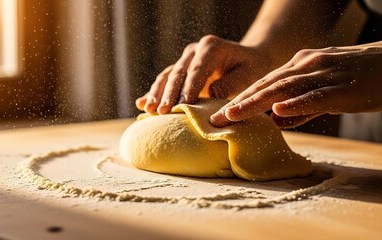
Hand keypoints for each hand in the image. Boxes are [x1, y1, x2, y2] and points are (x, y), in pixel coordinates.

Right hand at [136, 35, 271, 113]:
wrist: (249, 59)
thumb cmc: (251, 68)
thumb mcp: (248, 75)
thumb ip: (230, 84)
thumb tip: (210, 95)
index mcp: (211, 47)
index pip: (196, 70)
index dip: (187, 89)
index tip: (181, 106)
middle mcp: (194, 50)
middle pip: (178, 73)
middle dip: (169, 94)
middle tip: (162, 112)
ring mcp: (185, 59)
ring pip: (167, 76)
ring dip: (157, 94)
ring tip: (149, 111)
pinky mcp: (180, 69)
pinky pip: (165, 80)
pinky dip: (154, 93)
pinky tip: (141, 104)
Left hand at [210, 43, 381, 127]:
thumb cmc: (356, 80)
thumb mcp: (322, 90)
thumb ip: (301, 107)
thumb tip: (277, 121)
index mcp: (299, 66)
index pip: (264, 83)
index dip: (240, 99)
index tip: (219, 114)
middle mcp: (306, 66)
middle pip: (267, 85)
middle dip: (239, 102)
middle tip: (215, 118)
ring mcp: (323, 74)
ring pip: (284, 88)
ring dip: (256, 103)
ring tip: (233, 115)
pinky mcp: (342, 87)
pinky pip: (316, 95)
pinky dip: (296, 104)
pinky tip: (278, 111)